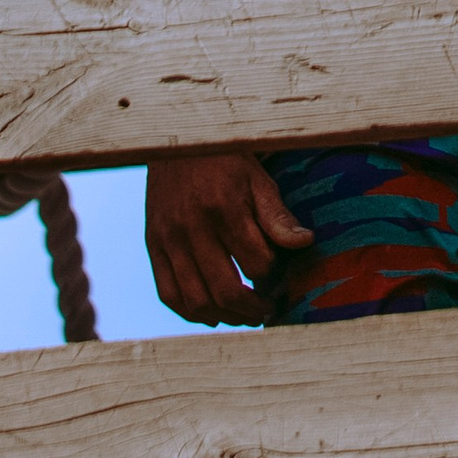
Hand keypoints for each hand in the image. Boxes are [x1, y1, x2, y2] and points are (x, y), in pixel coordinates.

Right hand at [145, 149, 312, 324]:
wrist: (178, 140)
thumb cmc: (225, 158)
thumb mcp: (257, 178)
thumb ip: (277, 215)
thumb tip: (305, 242)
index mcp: (224, 207)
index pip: (256, 263)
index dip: (273, 276)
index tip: (281, 278)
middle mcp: (192, 227)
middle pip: (225, 289)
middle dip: (252, 308)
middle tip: (266, 311)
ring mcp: (168, 239)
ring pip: (195, 300)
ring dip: (224, 316)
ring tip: (243, 316)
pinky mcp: (152, 245)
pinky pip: (168, 294)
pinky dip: (190, 312)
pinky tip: (211, 312)